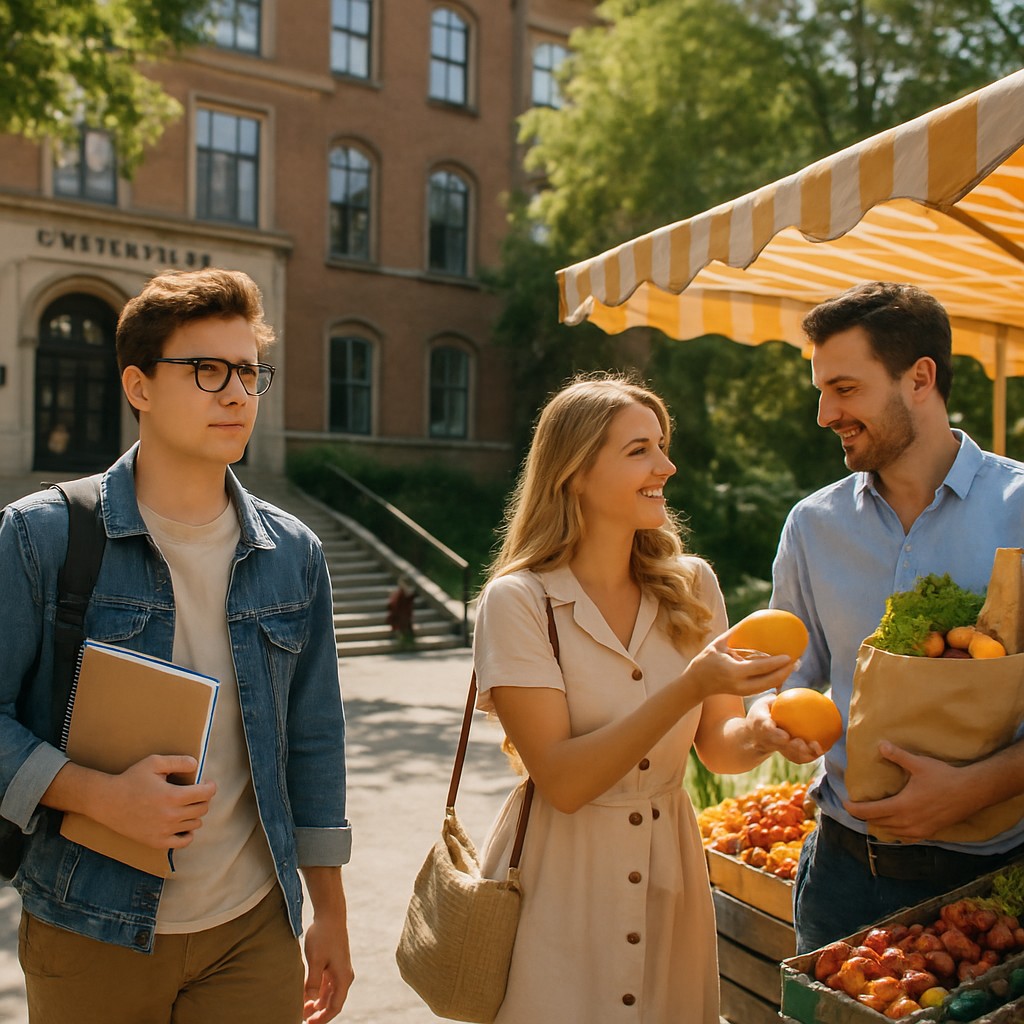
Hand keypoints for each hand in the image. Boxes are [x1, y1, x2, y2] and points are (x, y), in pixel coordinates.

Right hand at [96, 755, 215, 848]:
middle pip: (203, 808)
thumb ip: (178, 761)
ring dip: (195, 813)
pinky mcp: (157, 842)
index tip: (206, 782)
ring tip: (186, 805)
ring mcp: (164, 831)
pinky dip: (188, 833)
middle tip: (195, 793)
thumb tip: (196, 765)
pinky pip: (184, 841)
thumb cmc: (131, 779)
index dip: (210, 786)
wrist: (107, 802)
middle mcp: (171, 816)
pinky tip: (182, 823)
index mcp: (173, 796)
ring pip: (195, 824)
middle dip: (203, 798)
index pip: (206, 794)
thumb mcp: (154, 762)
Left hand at [302, 912, 353, 1022]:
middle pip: (332, 1002)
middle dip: (317, 1013)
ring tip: (301, 1008)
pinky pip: (326, 984)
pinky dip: (316, 992)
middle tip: (301, 1018)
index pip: (335, 1007)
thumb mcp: (316, 959)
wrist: (330, 915)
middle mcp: (344, 976)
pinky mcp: (334, 964)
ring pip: (328, 994)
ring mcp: (339, 970)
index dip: (322, 1019)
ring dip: (316, 1003)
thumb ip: (313, 981)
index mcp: (343, 977)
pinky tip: (305, 994)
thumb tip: (309, 1001)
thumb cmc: (323, 936)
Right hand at [685, 632, 794, 702]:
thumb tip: (751, 619)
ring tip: (794, 666)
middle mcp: (740, 684)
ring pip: (768, 686)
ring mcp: (743, 691)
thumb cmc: (706, 660)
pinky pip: (763, 687)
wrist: (696, 684)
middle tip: (798, 661)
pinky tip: (783, 672)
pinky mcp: (744, 694)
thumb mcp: (718, 644)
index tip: (790, 656)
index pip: (760, 668)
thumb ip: (735, 633)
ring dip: (783, 677)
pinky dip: (774, 680)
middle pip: (769, 681)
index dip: (776, 663)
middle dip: (786, 672)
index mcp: (733, 671)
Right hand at [743, 694, 823, 763]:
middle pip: (781, 745)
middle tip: (804, 744)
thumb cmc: (761, 714)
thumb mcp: (763, 703)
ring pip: (790, 754)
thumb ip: (775, 699)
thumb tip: (794, 691)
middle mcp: (767, 739)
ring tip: (818, 749)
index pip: (767, 730)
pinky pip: (797, 757)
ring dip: (804, 754)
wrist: (754, 736)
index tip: (786, 736)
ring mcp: (776, 748)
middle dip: (793, 747)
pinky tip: (822, 750)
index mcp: (760, 724)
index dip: (776, 734)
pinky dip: (809, 755)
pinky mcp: (784, 754)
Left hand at [844, 742, 967, 839]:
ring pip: (890, 832)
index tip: (845, 802)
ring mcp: (919, 830)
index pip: (869, 812)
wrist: (971, 792)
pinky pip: (905, 837)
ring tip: (871, 814)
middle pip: (877, 823)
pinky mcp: (929, 833)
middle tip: (854, 806)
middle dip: (863, 816)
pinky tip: (893, 825)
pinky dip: (894, 831)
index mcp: (901, 807)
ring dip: (878, 824)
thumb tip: (880, 744)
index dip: (854, 809)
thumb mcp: (919, 764)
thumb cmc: (943, 777)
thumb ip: (897, 756)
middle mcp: (907, 822)